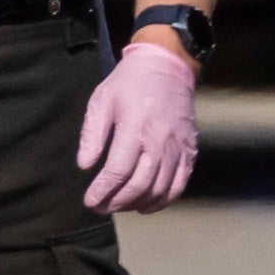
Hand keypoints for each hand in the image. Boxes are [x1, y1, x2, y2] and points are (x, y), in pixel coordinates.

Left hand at [76, 39, 201, 211]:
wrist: (168, 66)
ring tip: (119, 206)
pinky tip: (146, 205)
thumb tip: (85, 166)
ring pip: (159, 189)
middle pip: (139, 185)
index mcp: (135, 126)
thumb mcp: (102, 100)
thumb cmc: (129, 83)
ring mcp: (178, 147)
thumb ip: (92, 134)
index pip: (118, 170)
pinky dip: (163, 200)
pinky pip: (179, 185)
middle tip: (101, 208)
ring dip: (137, 203)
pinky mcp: (190, 150)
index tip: (89, 201)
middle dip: (117, 202)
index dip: (102, 191)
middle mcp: (160, 139)